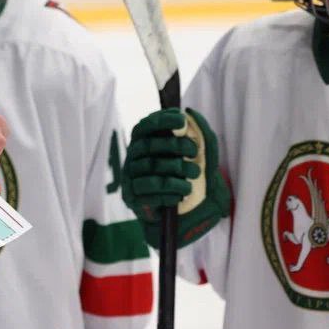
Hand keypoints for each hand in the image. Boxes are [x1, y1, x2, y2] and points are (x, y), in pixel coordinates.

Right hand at [120, 107, 229, 248]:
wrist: (184, 214)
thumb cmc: (186, 176)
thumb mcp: (198, 154)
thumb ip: (198, 133)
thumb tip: (191, 113)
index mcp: (143, 142)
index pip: (146, 126)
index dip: (162, 121)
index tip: (181, 120)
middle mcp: (133, 157)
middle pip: (150, 146)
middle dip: (175, 146)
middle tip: (194, 152)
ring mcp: (130, 177)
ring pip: (153, 169)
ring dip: (178, 171)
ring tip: (194, 176)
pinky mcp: (132, 197)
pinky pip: (151, 192)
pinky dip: (171, 192)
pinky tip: (181, 195)